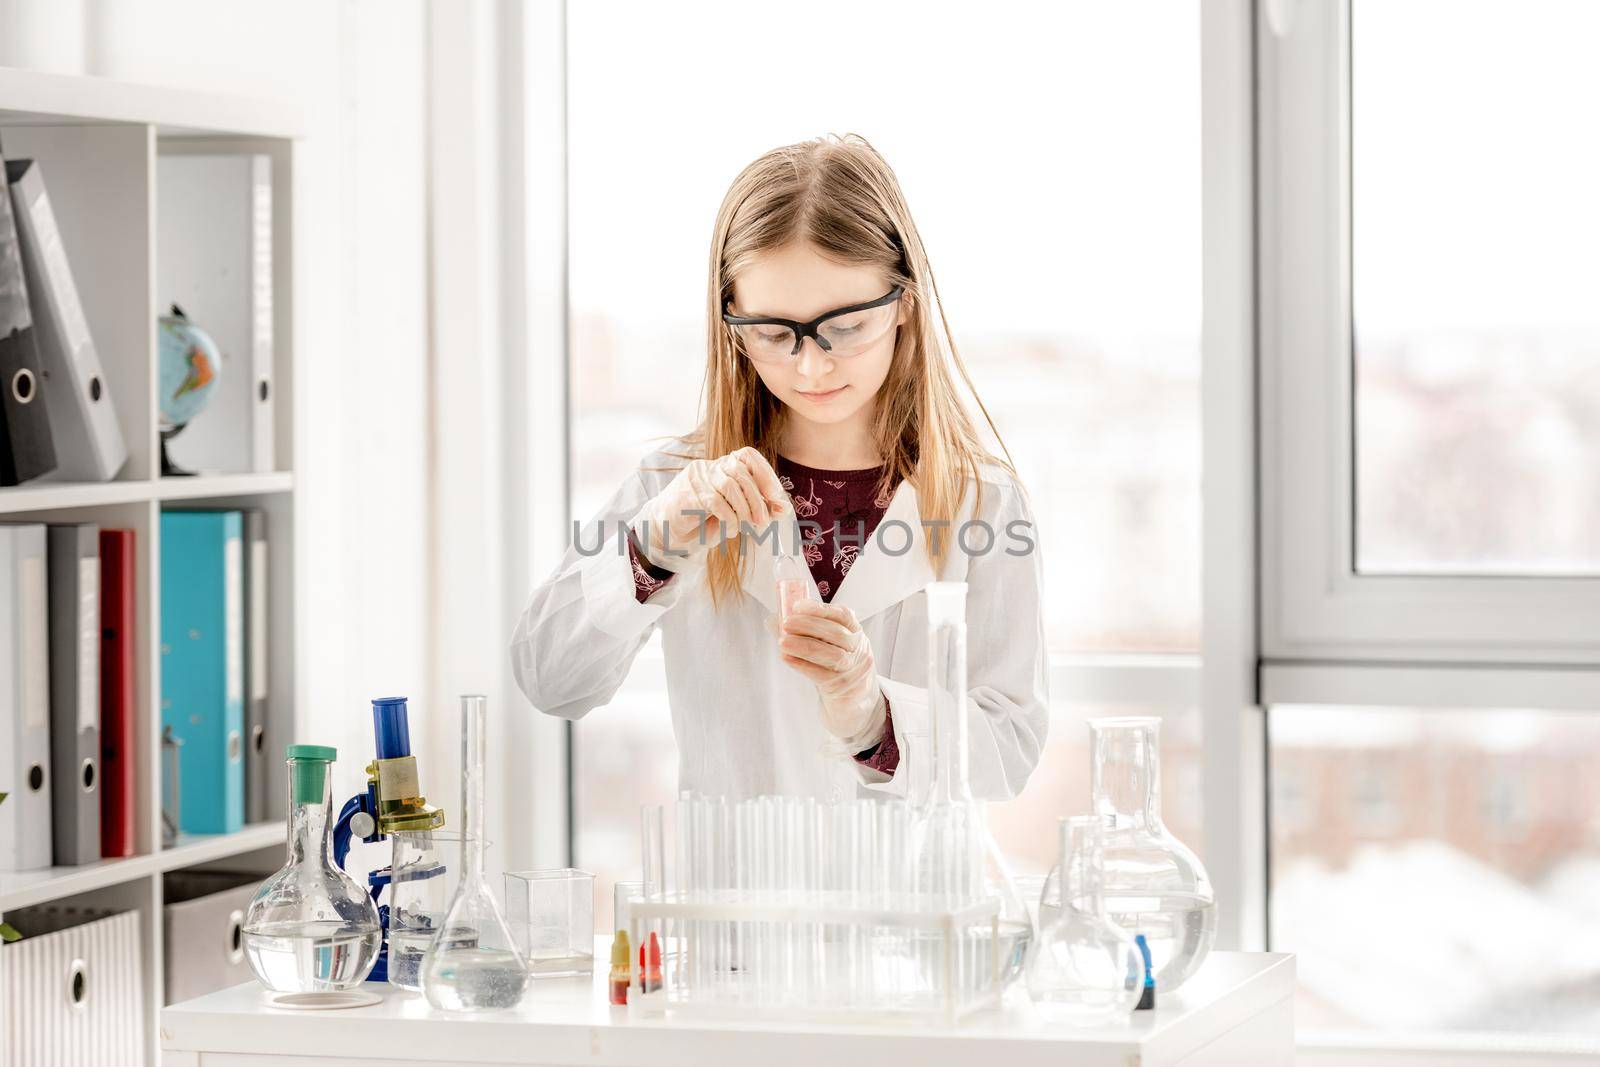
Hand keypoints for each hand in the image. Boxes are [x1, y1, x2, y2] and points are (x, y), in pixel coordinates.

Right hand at [631, 447, 788, 568]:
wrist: (667, 533)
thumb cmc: (703, 522)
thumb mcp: (737, 515)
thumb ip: (759, 509)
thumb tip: (784, 508)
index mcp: (721, 466)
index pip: (748, 455)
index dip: (765, 474)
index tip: (776, 497)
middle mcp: (708, 467)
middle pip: (741, 471)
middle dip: (758, 498)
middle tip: (763, 521)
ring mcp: (696, 478)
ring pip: (729, 485)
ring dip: (745, 509)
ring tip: (748, 527)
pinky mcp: (687, 494)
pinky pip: (715, 502)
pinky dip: (729, 518)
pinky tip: (729, 529)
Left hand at [778, 600, 885, 750]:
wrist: (852, 702)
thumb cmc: (835, 668)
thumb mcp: (828, 646)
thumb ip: (805, 632)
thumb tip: (773, 621)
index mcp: (856, 633)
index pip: (844, 615)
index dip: (820, 608)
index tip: (797, 605)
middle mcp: (859, 650)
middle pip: (837, 634)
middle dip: (809, 626)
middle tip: (786, 624)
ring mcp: (853, 671)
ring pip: (832, 656)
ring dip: (804, 646)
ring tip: (782, 642)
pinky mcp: (842, 689)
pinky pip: (822, 676)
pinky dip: (802, 665)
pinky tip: (787, 658)